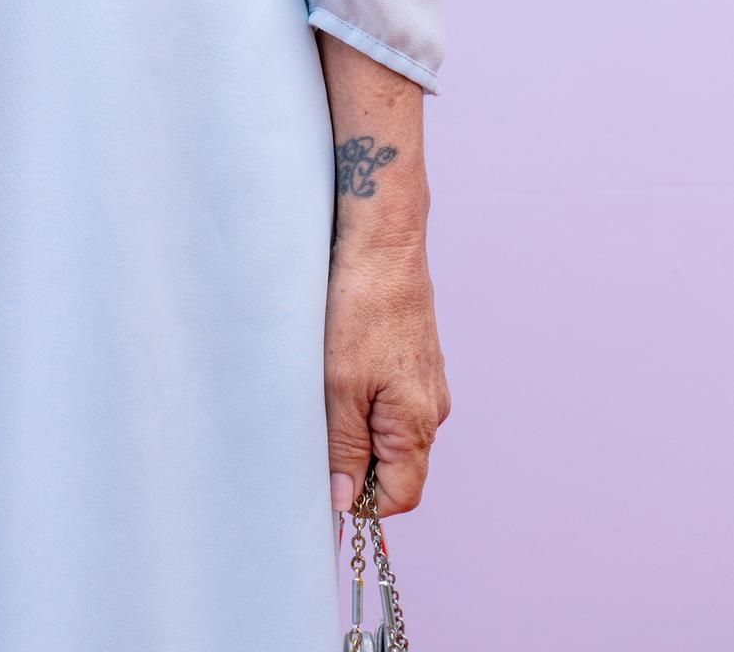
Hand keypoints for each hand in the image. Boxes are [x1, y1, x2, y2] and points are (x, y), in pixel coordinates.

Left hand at [324, 237, 450, 516]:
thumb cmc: (362, 307)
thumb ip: (344, 448)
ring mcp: (425, 383)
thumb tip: (345, 503)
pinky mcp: (413, 359)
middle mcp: (430, 409)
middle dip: (354, 461)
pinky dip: (361, 397)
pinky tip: (337, 366)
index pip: (399, 497)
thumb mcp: (339, 385)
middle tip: (314, 427)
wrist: (383, 242)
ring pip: (387, 430)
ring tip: (323, 389)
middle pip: (394, 466)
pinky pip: (388, 398)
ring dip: (354, 425)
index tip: (323, 481)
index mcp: (418, 424)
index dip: (361, 500)